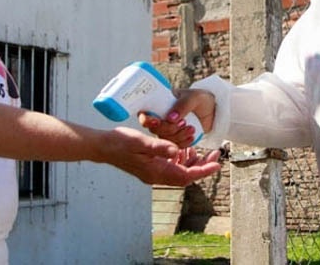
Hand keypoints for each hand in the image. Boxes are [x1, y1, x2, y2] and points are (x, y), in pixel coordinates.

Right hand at [97, 127, 220, 185]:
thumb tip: (177, 150)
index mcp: (155, 172)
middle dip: (202, 167)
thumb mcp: (141, 142)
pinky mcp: (150, 167)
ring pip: (179, 172)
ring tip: (201, 150)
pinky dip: (180, 160)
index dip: (203, 170)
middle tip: (215, 154)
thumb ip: (160, 146)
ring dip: (192, 163)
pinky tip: (182, 149)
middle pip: (185, 176)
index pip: (185, 176)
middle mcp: (156, 176)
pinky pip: (171, 167)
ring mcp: (153, 173)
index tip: (216, 164)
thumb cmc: (120, 142)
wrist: (102, 147)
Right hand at [138, 88, 215, 146]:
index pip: (145, 115)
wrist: (213, 109)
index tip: (159, 121)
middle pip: (155, 130)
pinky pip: (174, 146)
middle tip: (184, 122)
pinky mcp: (175, 139)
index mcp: (159, 104)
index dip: (148, 120)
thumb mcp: (193, 97)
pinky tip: (192, 137)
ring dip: (179, 136)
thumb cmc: (200, 98)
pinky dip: (183, 143)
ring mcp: (167, 130)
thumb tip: (170, 118)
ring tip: (192, 128)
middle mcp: (160, 118)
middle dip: (170, 129)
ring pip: (165, 140)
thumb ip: (182, 106)